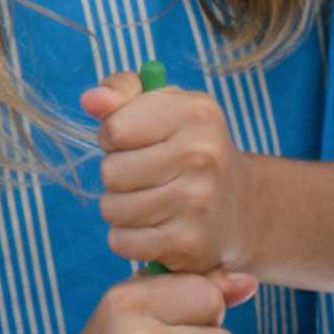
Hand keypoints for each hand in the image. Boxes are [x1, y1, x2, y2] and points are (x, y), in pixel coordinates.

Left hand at [84, 69, 256, 274]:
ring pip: (112, 209)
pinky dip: (128, 239)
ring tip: (150, 202)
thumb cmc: (189, 149)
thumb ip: (123, 90)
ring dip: (120, 209)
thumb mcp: (166, 106)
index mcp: (195, 112)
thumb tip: (91, 100)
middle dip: (117, 177)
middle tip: (146, 177)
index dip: (113, 138)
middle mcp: (201, 155)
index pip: (114, 130)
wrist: (242, 207)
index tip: (135, 143)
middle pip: (110, 172)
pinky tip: (153, 229)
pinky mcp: (188, 242)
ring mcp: (197, 201)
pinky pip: (122, 242)